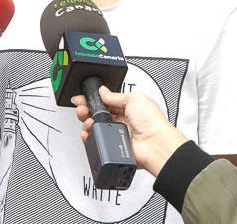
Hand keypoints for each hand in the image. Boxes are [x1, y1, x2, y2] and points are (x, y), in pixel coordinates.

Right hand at [72, 86, 187, 176]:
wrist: (154, 144)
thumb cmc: (152, 121)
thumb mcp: (134, 98)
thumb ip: (116, 95)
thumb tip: (103, 91)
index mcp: (129, 107)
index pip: (107, 101)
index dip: (95, 98)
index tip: (84, 97)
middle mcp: (123, 120)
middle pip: (99, 113)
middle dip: (87, 108)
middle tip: (82, 107)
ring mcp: (116, 133)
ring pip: (95, 126)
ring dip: (87, 121)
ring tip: (87, 119)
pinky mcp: (112, 146)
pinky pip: (95, 140)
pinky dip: (88, 135)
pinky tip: (88, 130)